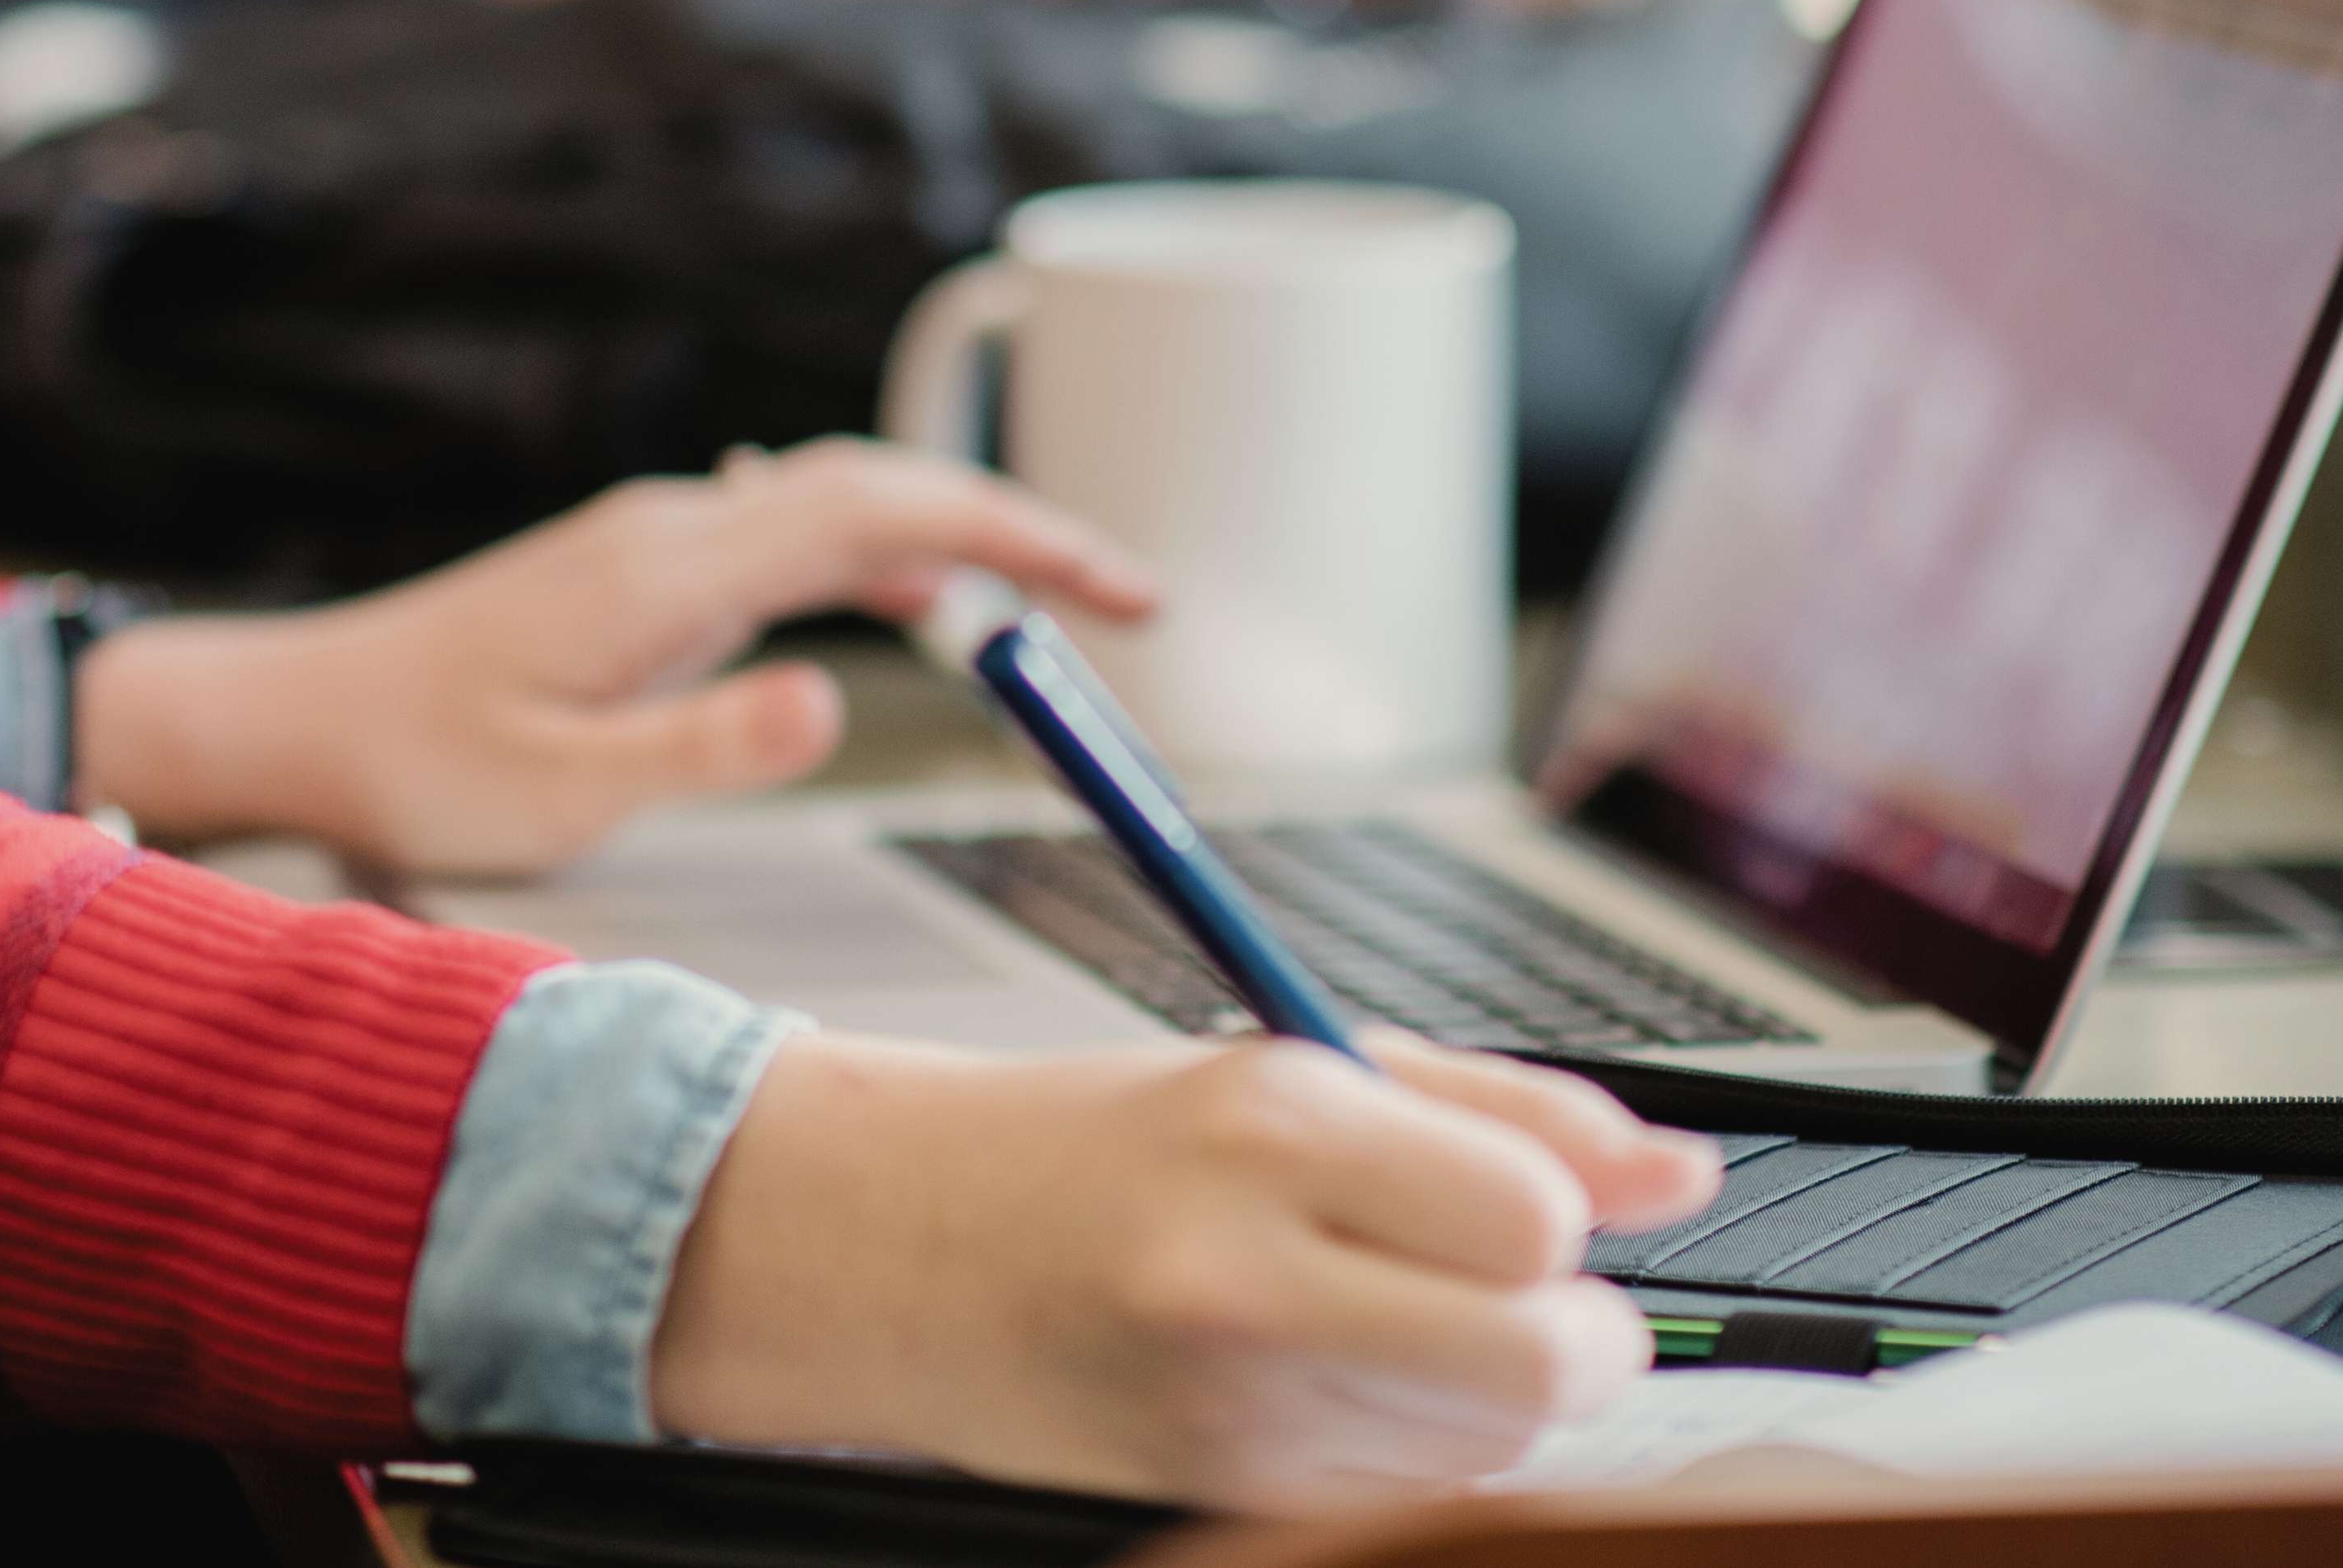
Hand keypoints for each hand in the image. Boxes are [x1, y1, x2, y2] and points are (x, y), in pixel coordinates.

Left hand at [67, 437, 1156, 875]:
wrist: (300, 714)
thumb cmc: (415, 765)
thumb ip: (703, 743)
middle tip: (1135, 597)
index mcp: (671, 570)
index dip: (1016, 532)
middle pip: (879, 487)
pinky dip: (878, 558)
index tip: (1122, 584)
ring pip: (839, 505)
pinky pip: (789, 538)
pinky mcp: (639, 572)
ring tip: (1060, 603)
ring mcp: (656, 542)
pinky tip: (915, 606)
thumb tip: (834, 699)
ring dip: (956, 539)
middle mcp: (673, 530)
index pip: (881, 513)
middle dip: (1018, 524)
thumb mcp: (563, 790)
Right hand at [652, 1030, 1721, 1511]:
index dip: (1557, 1226)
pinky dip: (1409, 1452)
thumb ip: (1496, 1111)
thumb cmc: (1086, 1143)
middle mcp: (1253, 1267)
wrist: (884, 1245)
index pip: (1534, 1220)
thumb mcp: (1280, 1069)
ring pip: (1492, 1449)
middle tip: (1508, 1296)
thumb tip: (1678, 1172)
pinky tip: (1328, 1387)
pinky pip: (1406, 1493)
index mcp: (1270, 1124)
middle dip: (1567, 1339)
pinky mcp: (1226, 1495)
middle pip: (1543, 1365)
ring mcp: (1234, 1401)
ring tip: (1383, 1327)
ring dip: (1489, 1399)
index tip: (1520, 1218)